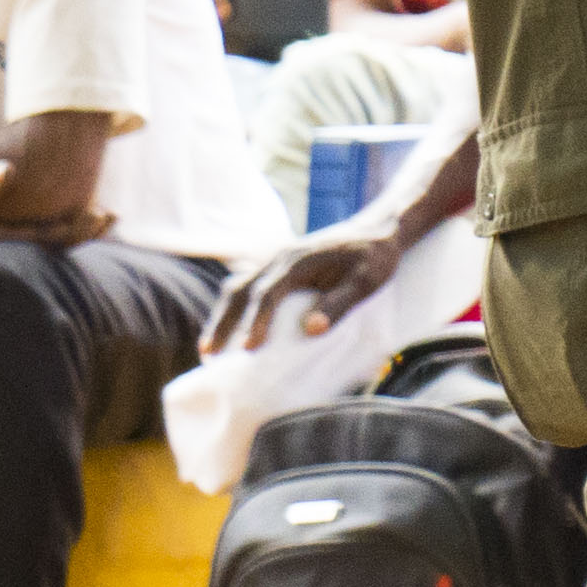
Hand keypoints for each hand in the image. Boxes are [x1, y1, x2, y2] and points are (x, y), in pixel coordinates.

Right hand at [209, 214, 413, 353]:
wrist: (378, 232)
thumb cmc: (374, 259)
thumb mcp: (367, 281)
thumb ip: (340, 303)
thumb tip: (311, 329)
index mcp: (300, 260)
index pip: (269, 292)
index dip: (257, 321)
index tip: (249, 348)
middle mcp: (281, 258)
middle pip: (241, 290)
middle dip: (224, 322)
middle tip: (209, 354)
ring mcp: (276, 261)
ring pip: (237, 287)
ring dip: (221, 316)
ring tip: (208, 348)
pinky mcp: (277, 268)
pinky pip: (245, 286)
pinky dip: (232, 308)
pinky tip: (225, 331)